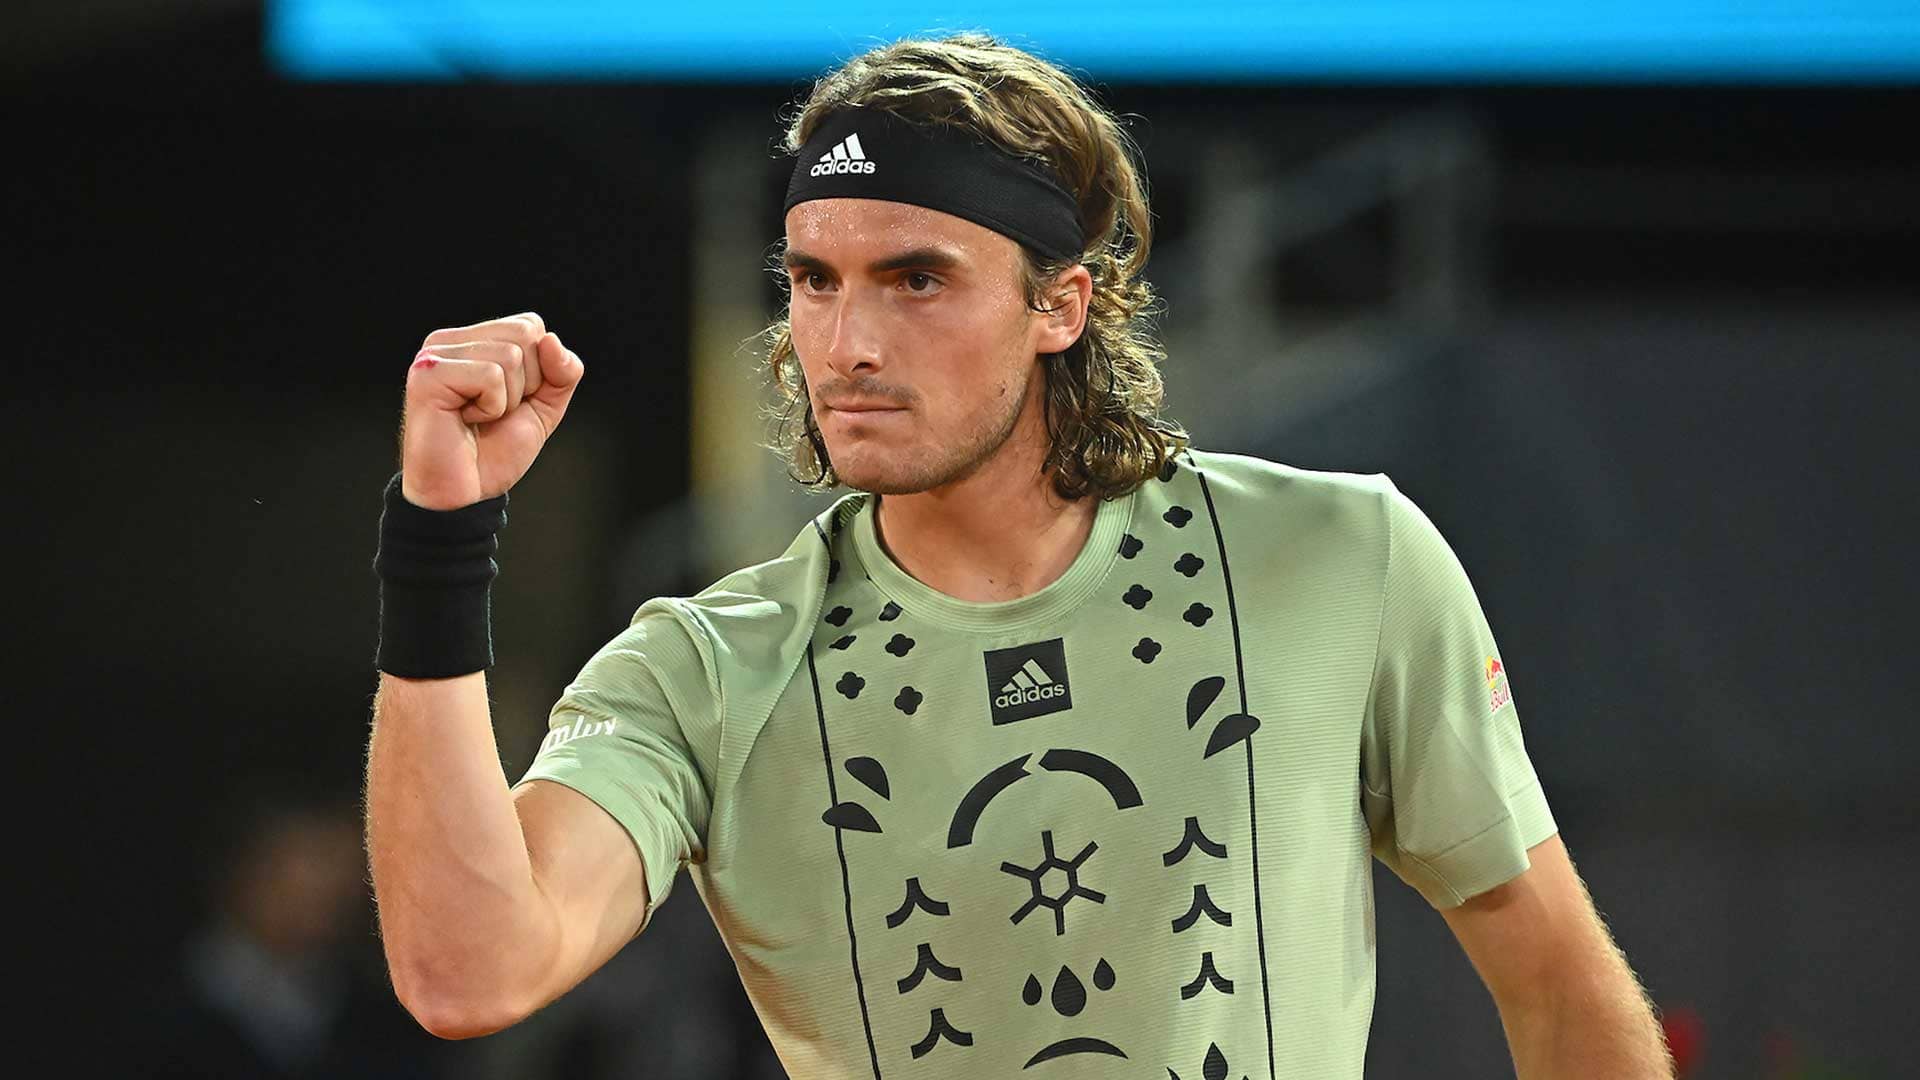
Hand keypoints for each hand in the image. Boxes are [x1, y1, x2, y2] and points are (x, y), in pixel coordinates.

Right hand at [398, 312, 583, 509]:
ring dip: (507, 400)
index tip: (512, 401)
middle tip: (494, 412)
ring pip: (510, 356)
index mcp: (472, 341)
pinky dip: (491, 407)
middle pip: (524, 334)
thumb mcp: (544, 407)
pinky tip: (465, 419)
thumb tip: (552, 340)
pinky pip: (490, 377)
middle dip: (528, 383)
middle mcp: (449, 341)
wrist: (464, 493)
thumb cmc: (494, 450)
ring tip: (478, 417)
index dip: (540, 369)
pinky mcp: (428, 375)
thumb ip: (562, 372)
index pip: (530, 325)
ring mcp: (434, 355)